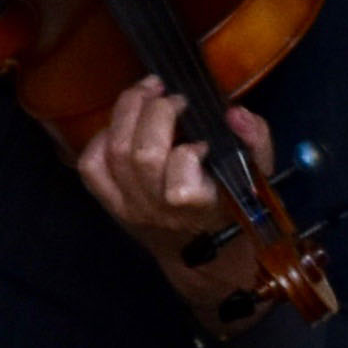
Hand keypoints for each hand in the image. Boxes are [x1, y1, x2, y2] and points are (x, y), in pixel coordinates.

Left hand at [65, 78, 276, 267]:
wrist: (204, 255)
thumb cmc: (231, 206)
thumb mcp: (256, 175)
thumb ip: (255, 141)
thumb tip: (235, 114)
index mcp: (200, 207)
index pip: (181, 182)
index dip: (188, 152)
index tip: (203, 142)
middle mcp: (160, 209)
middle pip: (142, 154)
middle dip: (156, 112)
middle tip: (172, 97)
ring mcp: (131, 207)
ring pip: (115, 152)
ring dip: (129, 111)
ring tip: (147, 92)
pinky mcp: (112, 204)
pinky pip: (91, 167)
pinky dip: (100, 138)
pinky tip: (122, 124)